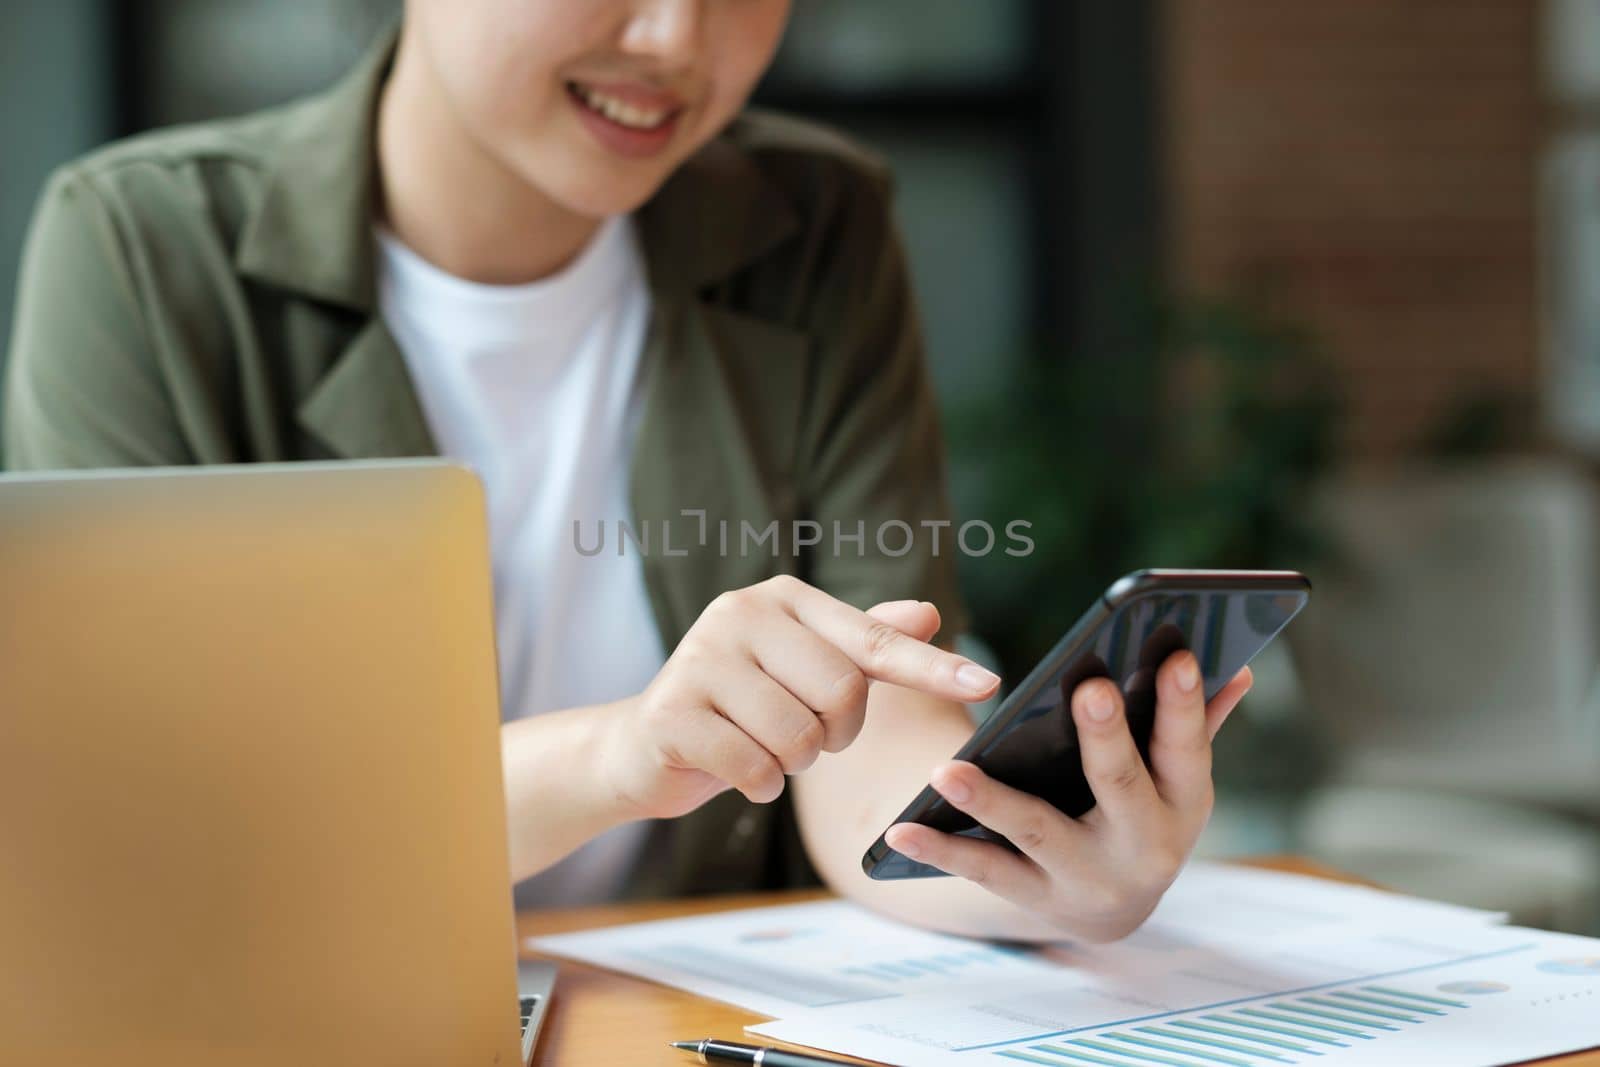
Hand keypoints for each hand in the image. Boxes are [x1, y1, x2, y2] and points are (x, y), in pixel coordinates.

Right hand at [597, 575, 999, 820]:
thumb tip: (928, 612)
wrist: (644, 745)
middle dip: (834, 735)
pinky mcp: (674, 710)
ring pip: (799, 737)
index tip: (986, 684)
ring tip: (762, 748)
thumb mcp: (805, 670)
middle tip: (802, 736)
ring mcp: (701, 658)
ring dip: (793, 764)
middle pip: (841, 695)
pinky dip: (758, 785)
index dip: (931, 667)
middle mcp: (740, 613)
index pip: (873, 640)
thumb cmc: (741, 706)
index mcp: (783, 599)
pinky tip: (737, 771)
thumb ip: (865, 642)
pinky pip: (756, 768)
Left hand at [883, 653, 1251, 942]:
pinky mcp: (1035, 899)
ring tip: (945, 771)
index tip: (1178, 656)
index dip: (1185, 706)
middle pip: (1121, 786)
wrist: (1106, 909)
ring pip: (1038, 832)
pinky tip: (899, 832)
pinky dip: (940, 851)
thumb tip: (1233, 667)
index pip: (1188, 749)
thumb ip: (1195, 723)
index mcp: (1184, 804)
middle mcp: (1145, 848)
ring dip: (992, 800)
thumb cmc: (1137, 812)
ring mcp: (1088, 877)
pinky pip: (984, 870)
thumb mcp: (1174, 777)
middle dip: (1107, 738)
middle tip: (1089, 688)